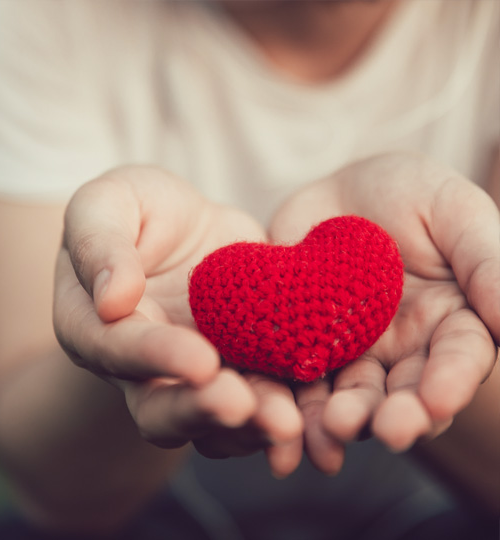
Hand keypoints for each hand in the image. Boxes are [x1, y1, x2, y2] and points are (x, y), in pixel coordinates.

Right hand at [54, 166, 303, 475]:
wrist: (180, 227)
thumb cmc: (132, 210)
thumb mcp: (105, 204)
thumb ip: (99, 244)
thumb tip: (112, 300)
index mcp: (93, 326)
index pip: (117, 349)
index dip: (156, 357)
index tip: (200, 360)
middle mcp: (136, 368)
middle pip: (159, 409)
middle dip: (202, 411)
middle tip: (242, 406)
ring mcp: (188, 379)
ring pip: (211, 423)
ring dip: (248, 428)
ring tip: (287, 422)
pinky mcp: (236, 372)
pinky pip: (256, 405)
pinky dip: (282, 412)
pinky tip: (312, 412)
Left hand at [270, 152, 499, 472]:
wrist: (335, 191)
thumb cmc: (407, 192)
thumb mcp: (455, 211)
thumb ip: (487, 263)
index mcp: (453, 322)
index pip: (459, 359)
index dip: (450, 382)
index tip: (436, 401)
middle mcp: (406, 349)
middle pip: (404, 392)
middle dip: (397, 415)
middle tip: (387, 431)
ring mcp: (352, 352)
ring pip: (351, 396)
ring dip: (344, 419)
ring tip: (332, 428)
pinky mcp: (303, 347)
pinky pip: (298, 380)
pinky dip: (293, 404)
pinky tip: (284, 422)